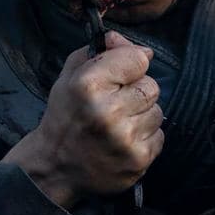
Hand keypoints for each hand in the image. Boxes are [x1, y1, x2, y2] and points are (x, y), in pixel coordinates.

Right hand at [3, 31, 164, 206]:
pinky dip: (145, 138)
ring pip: (158, 112)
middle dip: (137, 92)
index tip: (120, 75)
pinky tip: (124, 142)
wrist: (55, 168)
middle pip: (151, 86)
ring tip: (119, 125)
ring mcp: (124, 138)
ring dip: (142, 116)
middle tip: (116, 104)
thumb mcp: (70, 77)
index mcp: (88, 85)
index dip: (130, 65)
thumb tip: (140, 47)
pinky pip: (159, 136)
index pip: (137, 58)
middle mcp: (107, 111)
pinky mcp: (138, 160)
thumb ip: (102, 53)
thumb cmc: (65, 117)